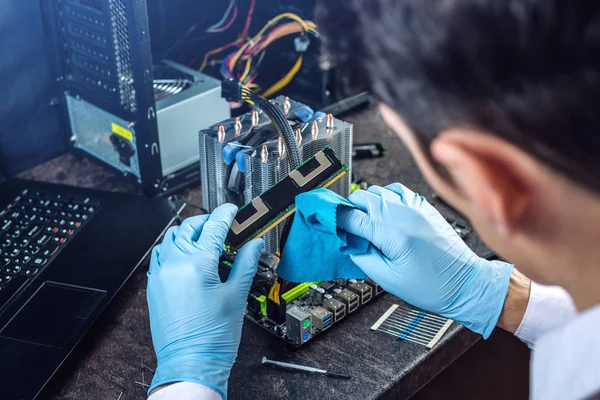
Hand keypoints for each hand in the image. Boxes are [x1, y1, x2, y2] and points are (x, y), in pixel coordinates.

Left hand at [146, 204, 263, 397]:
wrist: (190, 363)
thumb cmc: (212, 337)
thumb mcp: (236, 296)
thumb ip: (245, 264)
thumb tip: (253, 244)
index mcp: (197, 264)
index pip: (213, 226)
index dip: (226, 213)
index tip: (233, 210)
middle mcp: (174, 264)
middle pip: (188, 226)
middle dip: (207, 221)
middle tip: (222, 226)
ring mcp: (160, 275)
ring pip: (170, 238)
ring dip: (187, 233)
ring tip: (205, 241)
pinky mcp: (154, 286)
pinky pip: (160, 255)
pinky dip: (173, 248)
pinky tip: (186, 258)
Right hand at [337, 184, 512, 337]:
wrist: (466, 283)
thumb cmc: (432, 286)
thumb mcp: (388, 280)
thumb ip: (362, 257)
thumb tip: (347, 242)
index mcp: (392, 234)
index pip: (352, 217)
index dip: (335, 218)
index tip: (326, 221)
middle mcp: (404, 214)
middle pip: (362, 198)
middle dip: (348, 210)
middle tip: (345, 227)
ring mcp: (415, 207)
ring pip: (377, 190)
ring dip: (365, 202)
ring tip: (365, 221)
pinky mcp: (423, 206)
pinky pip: (396, 189)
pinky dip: (385, 196)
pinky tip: (384, 211)